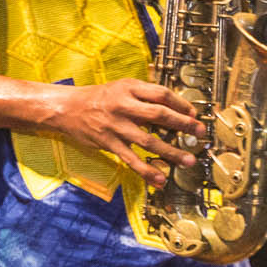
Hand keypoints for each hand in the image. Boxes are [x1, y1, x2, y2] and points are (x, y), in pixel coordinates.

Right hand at [38, 78, 200, 186]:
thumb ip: (145, 94)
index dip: (181, 104)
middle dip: (183, 124)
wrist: (67, 108)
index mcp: (129, 88)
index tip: (193, 114)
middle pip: (159, 114)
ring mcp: (116, 126)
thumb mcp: (121, 87)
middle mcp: (123, 105)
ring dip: (171, 151)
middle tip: (200, 133)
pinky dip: (146, 170)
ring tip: (189, 160)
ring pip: (148, 140)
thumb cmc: (98, 97)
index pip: (161, 94)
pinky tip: (159, 179)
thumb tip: (175, 108)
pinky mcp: (109, 143)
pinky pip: (131, 159)